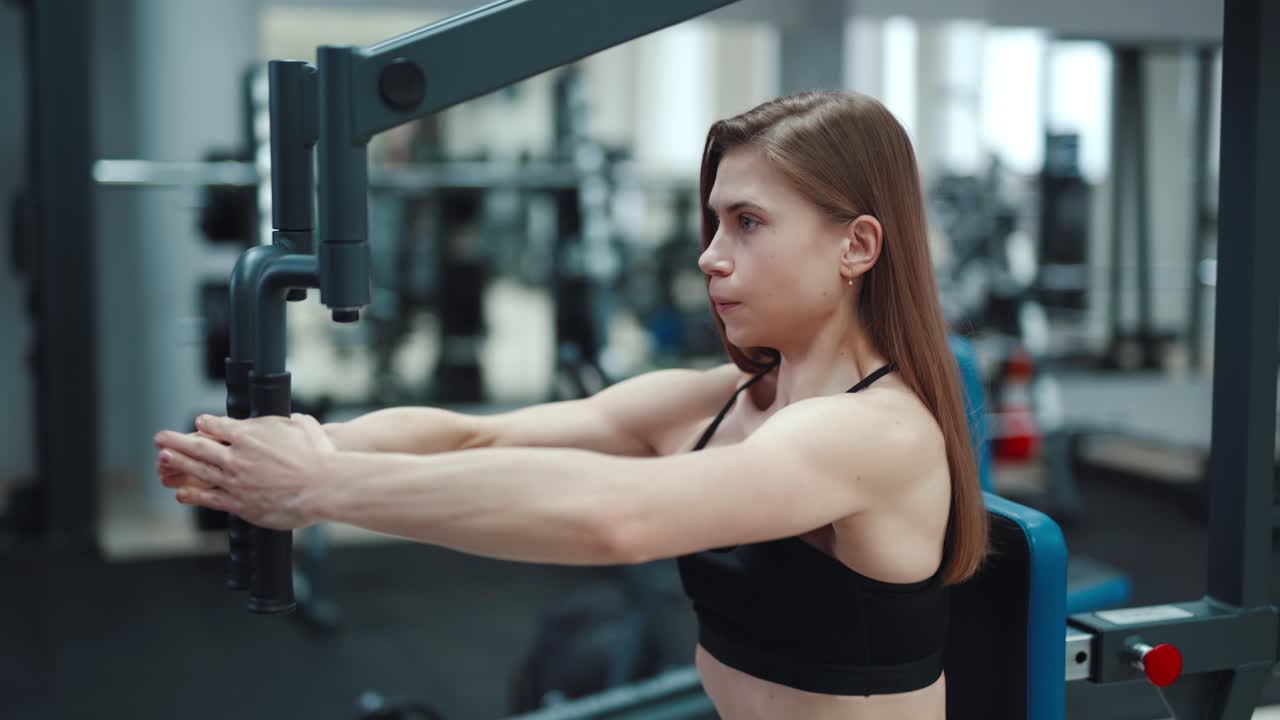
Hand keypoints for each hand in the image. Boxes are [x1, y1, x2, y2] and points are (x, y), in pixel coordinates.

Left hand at [153, 413, 335, 529]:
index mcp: (250, 434)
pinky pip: (210, 498)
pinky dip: (193, 494)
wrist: (324, 485)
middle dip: (177, 441)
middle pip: (199, 447)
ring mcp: (236, 480)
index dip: (206, 424)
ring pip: (199, 471)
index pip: (218, 426)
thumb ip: (290, 421)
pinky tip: (181, 492)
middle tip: (161, 438)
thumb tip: (293, 420)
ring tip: (163, 460)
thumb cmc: (320, 456)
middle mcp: (237, 456)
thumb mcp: (303, 425)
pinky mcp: (240, 503)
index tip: (199, 423)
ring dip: (178, 464)